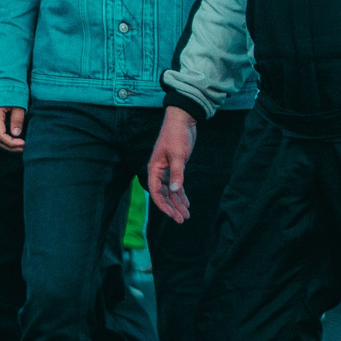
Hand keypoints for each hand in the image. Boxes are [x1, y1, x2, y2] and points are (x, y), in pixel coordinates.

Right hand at [0, 104, 25, 152]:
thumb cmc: (11, 90)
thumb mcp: (18, 104)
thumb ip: (17, 119)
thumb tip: (16, 134)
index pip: (0, 135)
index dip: (11, 143)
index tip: (23, 143)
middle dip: (9, 146)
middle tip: (22, 148)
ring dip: (5, 142)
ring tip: (19, 145)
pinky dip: (3, 136)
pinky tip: (13, 137)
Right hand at [149, 106, 198, 223]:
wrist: (182, 121)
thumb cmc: (176, 136)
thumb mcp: (177, 155)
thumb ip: (177, 173)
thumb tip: (176, 191)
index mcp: (154, 168)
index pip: (155, 191)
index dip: (162, 205)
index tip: (172, 215)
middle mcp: (158, 171)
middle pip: (163, 194)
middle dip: (171, 208)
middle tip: (181, 220)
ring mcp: (166, 170)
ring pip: (170, 192)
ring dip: (177, 203)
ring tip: (186, 215)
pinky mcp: (175, 168)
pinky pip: (176, 185)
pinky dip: (181, 194)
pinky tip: (186, 203)